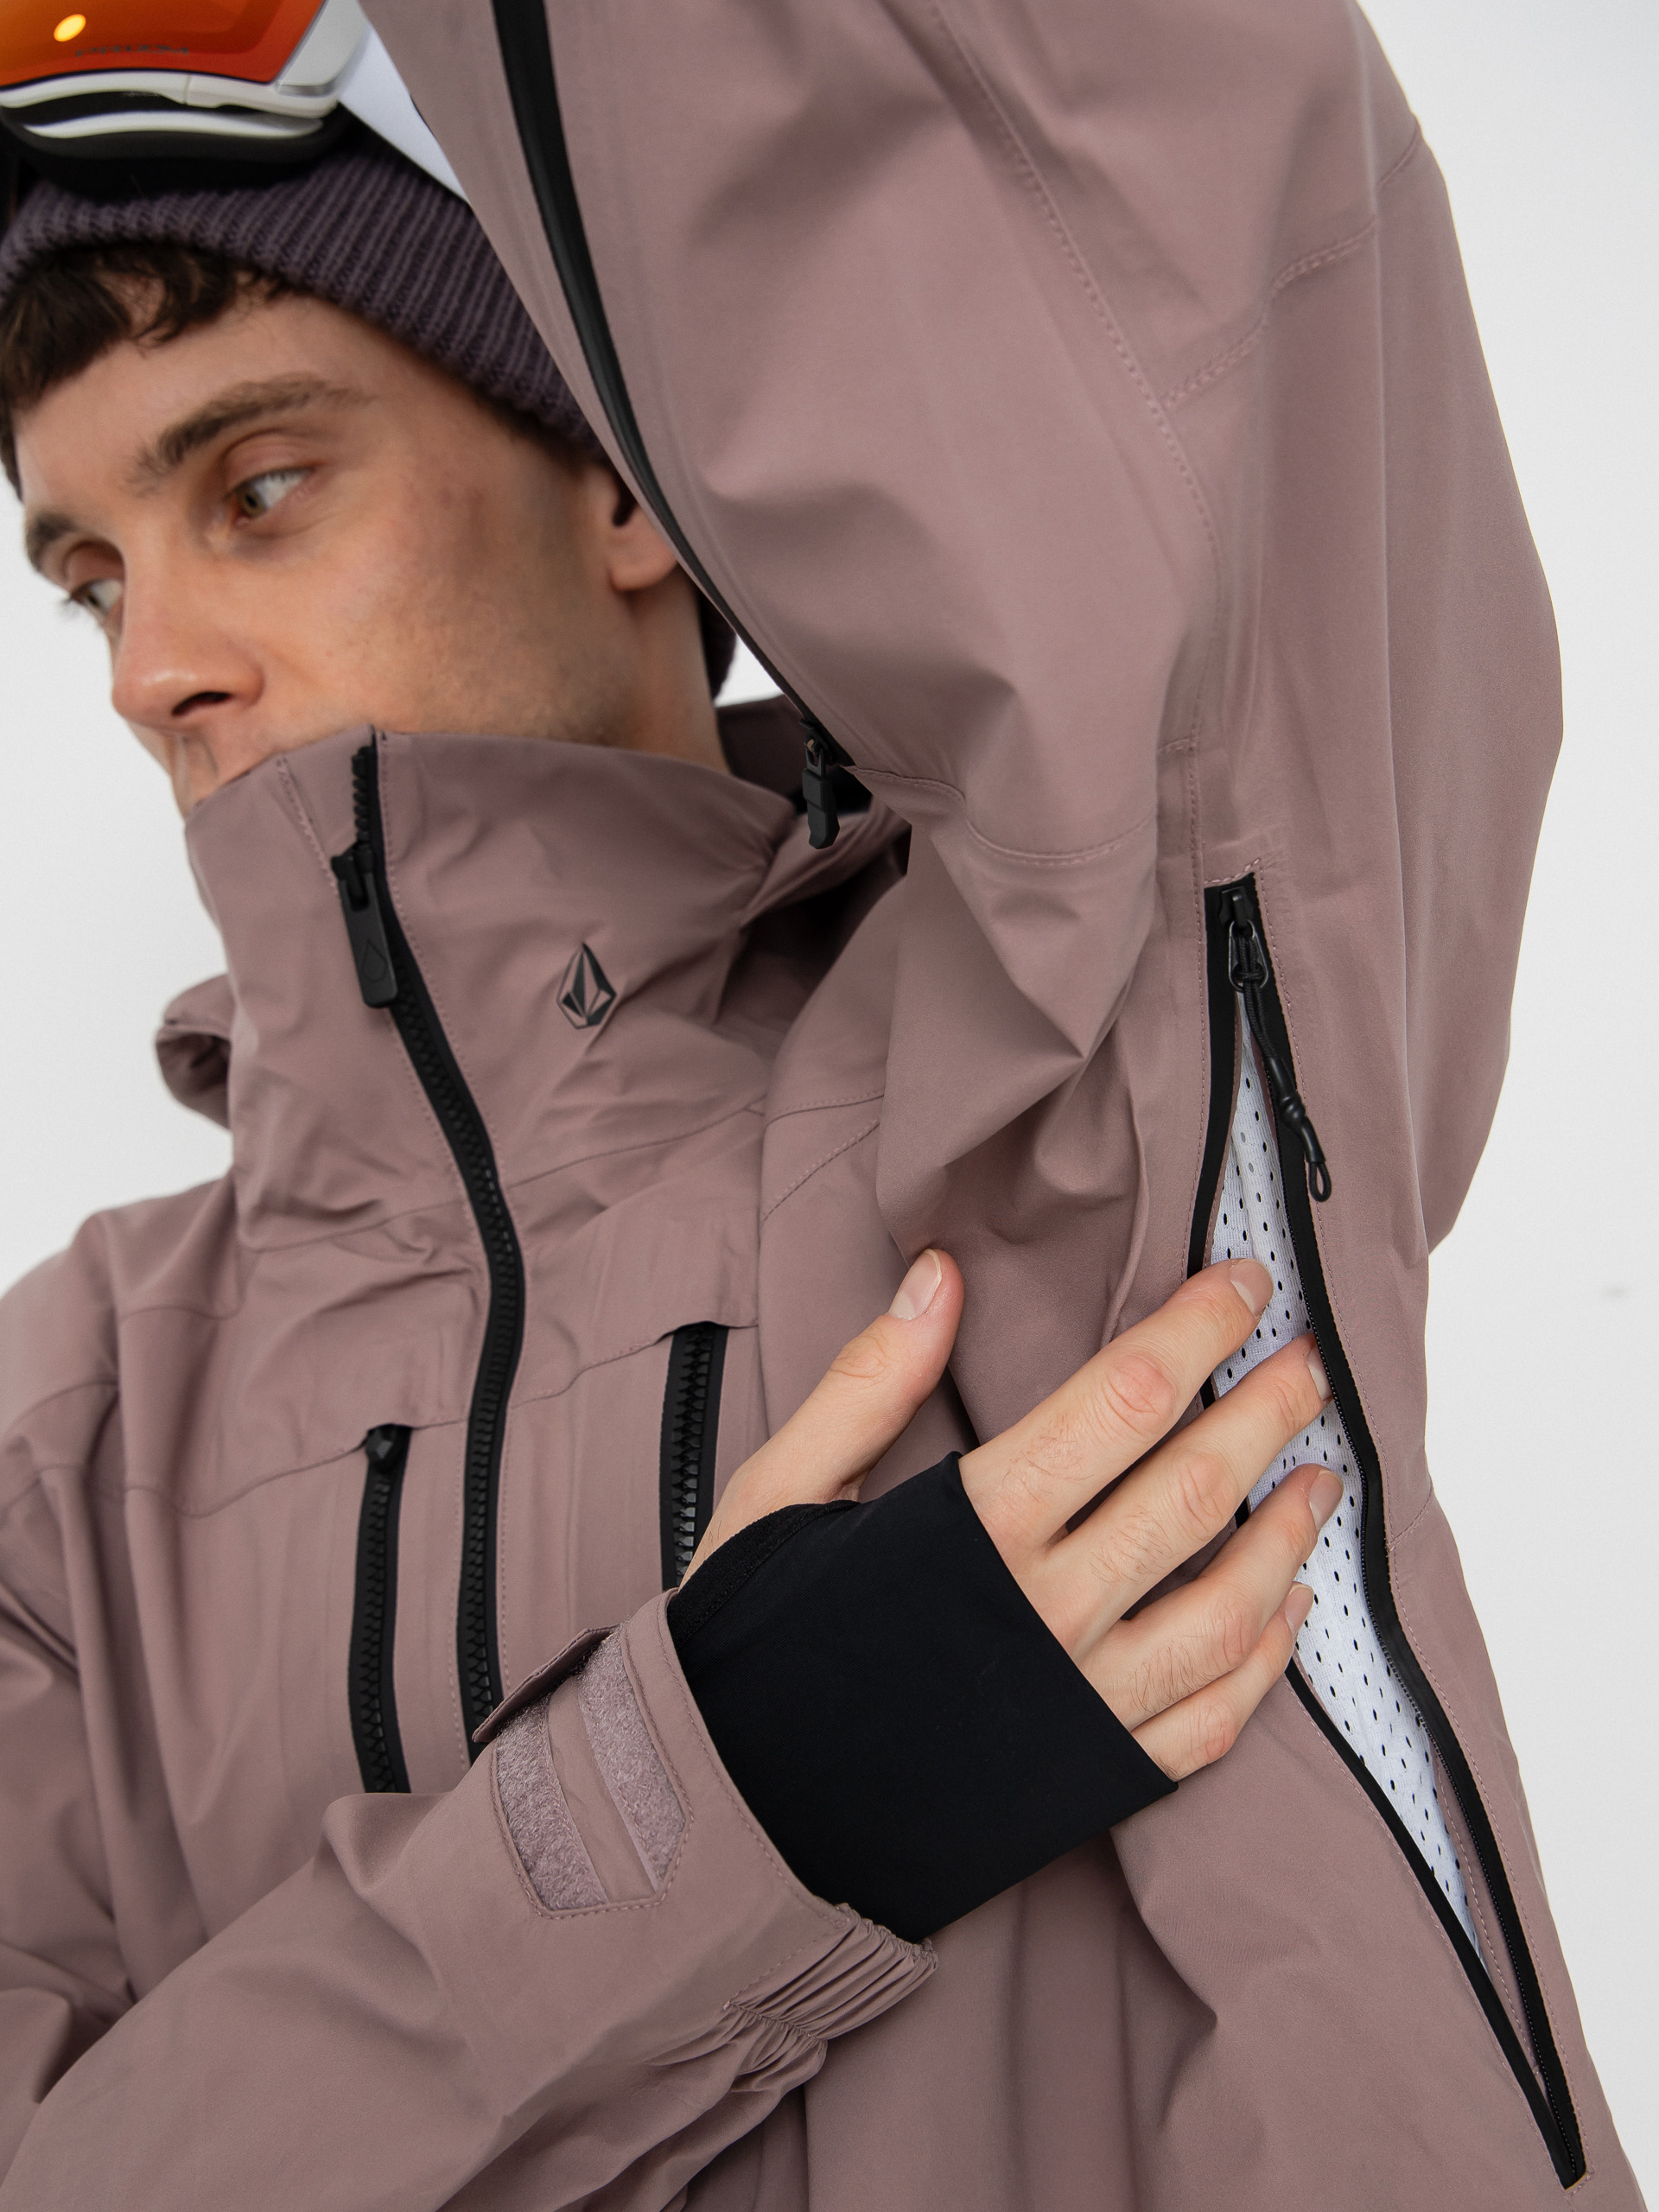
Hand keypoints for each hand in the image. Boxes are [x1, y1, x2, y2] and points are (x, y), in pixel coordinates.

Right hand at [685, 1251, 1339, 1779]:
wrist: (733, 1822)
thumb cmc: (746, 1646)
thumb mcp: (781, 1493)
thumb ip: (869, 1381)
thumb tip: (939, 1273)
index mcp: (974, 1528)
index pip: (1124, 1400)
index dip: (1198, 1329)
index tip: (1243, 1282)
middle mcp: (1045, 1613)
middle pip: (1198, 1490)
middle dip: (1267, 1413)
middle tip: (1310, 1363)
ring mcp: (1080, 1704)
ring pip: (1229, 1609)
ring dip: (1290, 1535)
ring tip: (1323, 1477)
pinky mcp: (1093, 1779)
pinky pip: (1213, 1721)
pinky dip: (1267, 1661)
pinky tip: (1288, 1610)